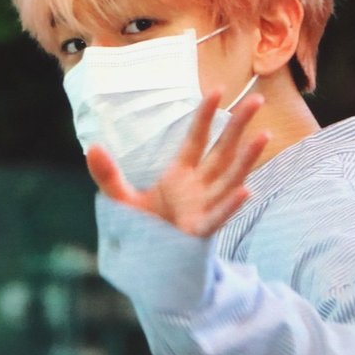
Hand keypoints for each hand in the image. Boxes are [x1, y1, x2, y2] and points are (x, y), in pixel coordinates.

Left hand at [86, 89, 270, 236]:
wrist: (146, 265)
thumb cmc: (142, 229)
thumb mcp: (120, 199)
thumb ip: (107, 174)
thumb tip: (91, 147)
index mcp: (180, 175)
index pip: (196, 138)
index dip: (206, 115)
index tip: (217, 90)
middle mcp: (198, 187)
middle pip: (222, 151)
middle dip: (239, 126)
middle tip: (257, 100)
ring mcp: (203, 207)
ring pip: (229, 178)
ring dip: (247, 158)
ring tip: (263, 135)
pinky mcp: (199, 232)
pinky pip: (218, 217)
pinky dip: (230, 206)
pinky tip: (245, 191)